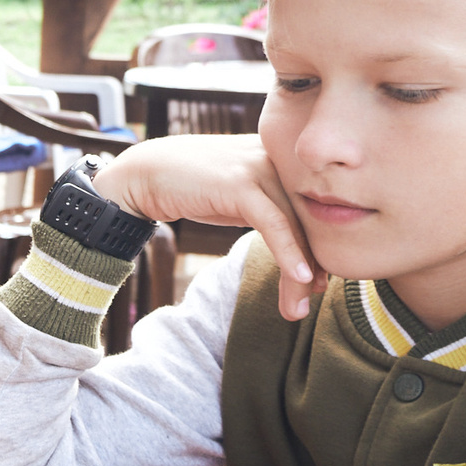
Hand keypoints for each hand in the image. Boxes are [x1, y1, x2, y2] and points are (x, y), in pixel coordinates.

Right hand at [89, 135, 321, 320]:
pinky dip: (289, 253)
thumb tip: (296, 241)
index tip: (320, 280)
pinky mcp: (241, 184)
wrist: (146, 174)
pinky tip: (301, 276)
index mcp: (283, 158)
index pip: (314, 207)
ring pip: (294, 226)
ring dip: (300, 272)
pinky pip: (274, 224)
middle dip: (315, 262)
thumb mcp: (239, 195)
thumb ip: (269, 207)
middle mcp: (278, 158)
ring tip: (299, 307)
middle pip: (310, 218)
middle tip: (316, 296)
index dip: (320, 245)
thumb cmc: (193, 187)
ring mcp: (260, 167)